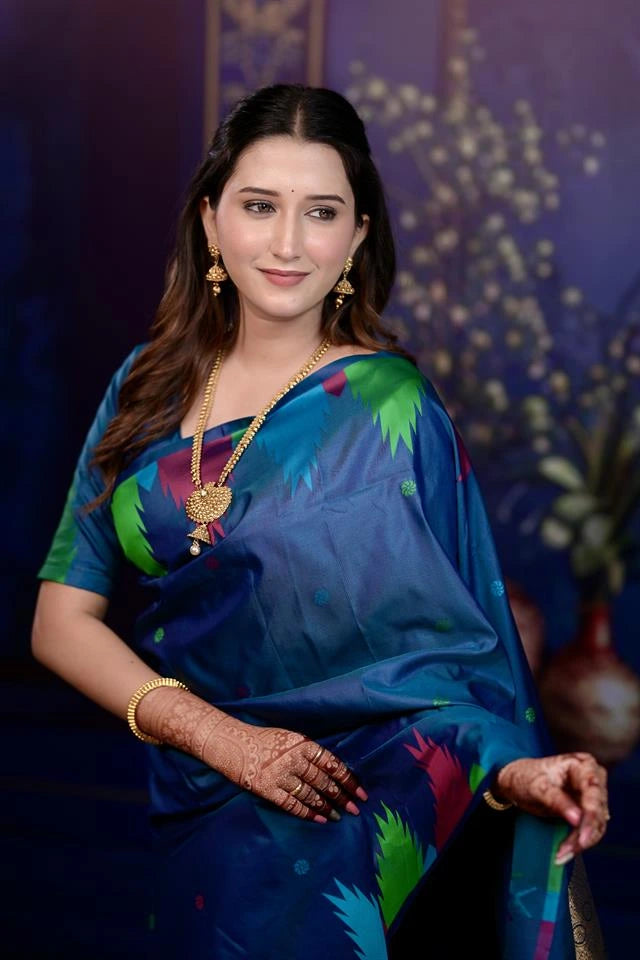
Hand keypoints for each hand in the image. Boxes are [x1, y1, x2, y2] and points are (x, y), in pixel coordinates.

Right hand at [135, 686, 367, 822]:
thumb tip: (332, 770)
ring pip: (311, 794)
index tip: (361, 792)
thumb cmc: (262, 739)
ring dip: (327, 807)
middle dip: (342, 797)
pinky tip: (320, 819)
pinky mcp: (268, 789)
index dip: (348, 779)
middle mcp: (294, 758)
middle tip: (355, 809)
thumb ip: (309, 752)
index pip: (332, 763)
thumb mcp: (289, 737)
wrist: (231, 743)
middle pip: (324, 781)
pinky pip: (293, 805)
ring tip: (339, 816)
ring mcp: (280, 775)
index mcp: (302, 743)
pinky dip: (308, 813)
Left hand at [495, 752, 608, 864]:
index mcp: (582, 765)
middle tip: (567, 850)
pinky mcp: (585, 810)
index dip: (591, 816)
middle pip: (598, 811)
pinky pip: (589, 829)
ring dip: (581, 842)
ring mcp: (590, 796)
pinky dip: (578, 842)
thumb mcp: (538, 787)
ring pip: (596, 825)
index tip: (582, 837)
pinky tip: (565, 851)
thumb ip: (557, 800)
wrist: (516, 781)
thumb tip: (577, 818)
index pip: (594, 791)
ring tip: (562, 853)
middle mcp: (592, 779)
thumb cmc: (526, 776)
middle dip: (584, 834)